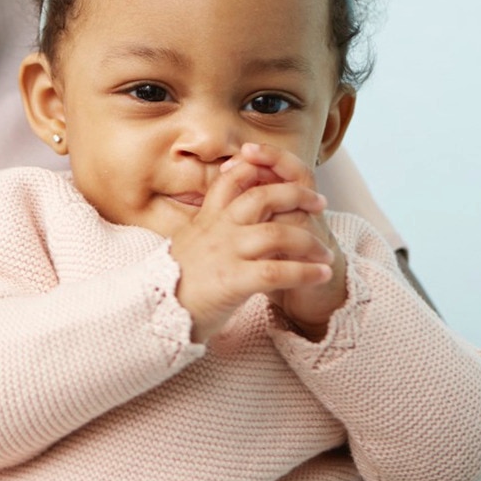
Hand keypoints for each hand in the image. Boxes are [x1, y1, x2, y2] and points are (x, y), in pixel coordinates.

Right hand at [169, 144, 337, 343]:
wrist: (155, 311)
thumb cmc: (174, 280)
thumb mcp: (188, 241)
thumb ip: (208, 226)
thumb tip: (225, 216)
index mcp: (207, 218)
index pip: (233, 179)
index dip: (259, 169)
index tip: (281, 173)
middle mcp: (218, 229)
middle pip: (262, 197)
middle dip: (296, 195)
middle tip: (319, 202)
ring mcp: (226, 253)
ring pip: (277, 234)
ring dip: (309, 241)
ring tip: (325, 252)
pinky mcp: (234, 281)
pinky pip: (278, 271)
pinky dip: (306, 272)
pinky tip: (321, 275)